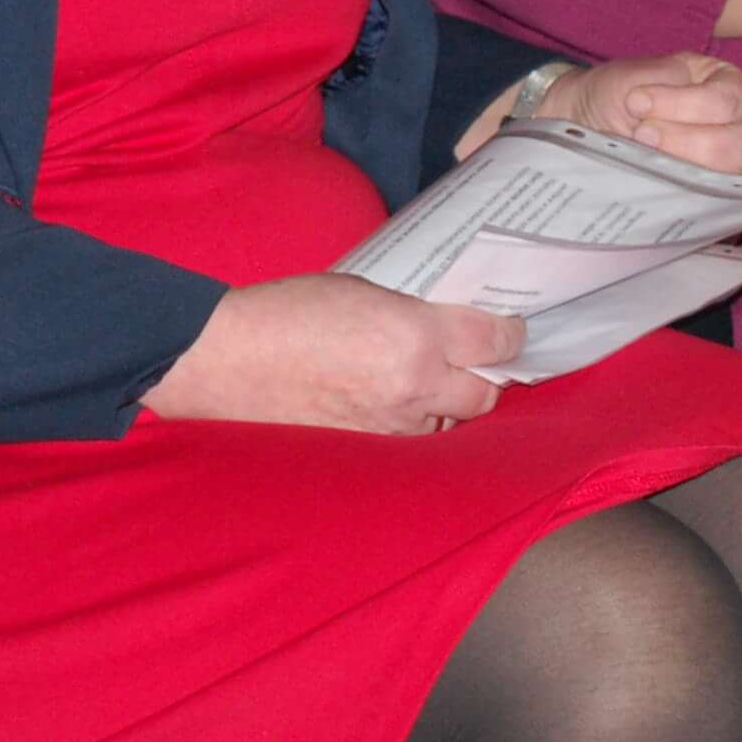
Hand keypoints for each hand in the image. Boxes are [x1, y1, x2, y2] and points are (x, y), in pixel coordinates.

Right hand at [139, 274, 520, 431]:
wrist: (229, 361)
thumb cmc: (287, 312)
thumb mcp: (364, 289)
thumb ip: (414, 312)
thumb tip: (446, 325)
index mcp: (415, 335)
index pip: (493, 341)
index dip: (510, 335)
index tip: (512, 330)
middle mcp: (415, 387)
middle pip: (485, 393)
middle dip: (485, 377)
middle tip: (474, 359)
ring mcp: (394, 427)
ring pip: (451, 423)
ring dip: (448, 405)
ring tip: (428, 382)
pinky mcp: (371, 453)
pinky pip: (414, 442)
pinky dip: (414, 424)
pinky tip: (395, 405)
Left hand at [538, 53, 741, 176]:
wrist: (588, 120)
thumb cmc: (617, 93)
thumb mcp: (635, 77)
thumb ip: (658, 93)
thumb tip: (662, 130)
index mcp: (728, 82)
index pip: (729, 101)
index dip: (683, 105)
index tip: (636, 103)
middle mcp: (741, 121)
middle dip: (688, 142)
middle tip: (642, 134)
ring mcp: (731, 160)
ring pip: (733, 177)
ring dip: (684, 166)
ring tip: (643, 153)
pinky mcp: (714, 191)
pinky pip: (716, 204)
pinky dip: (684, 193)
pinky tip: (653, 181)